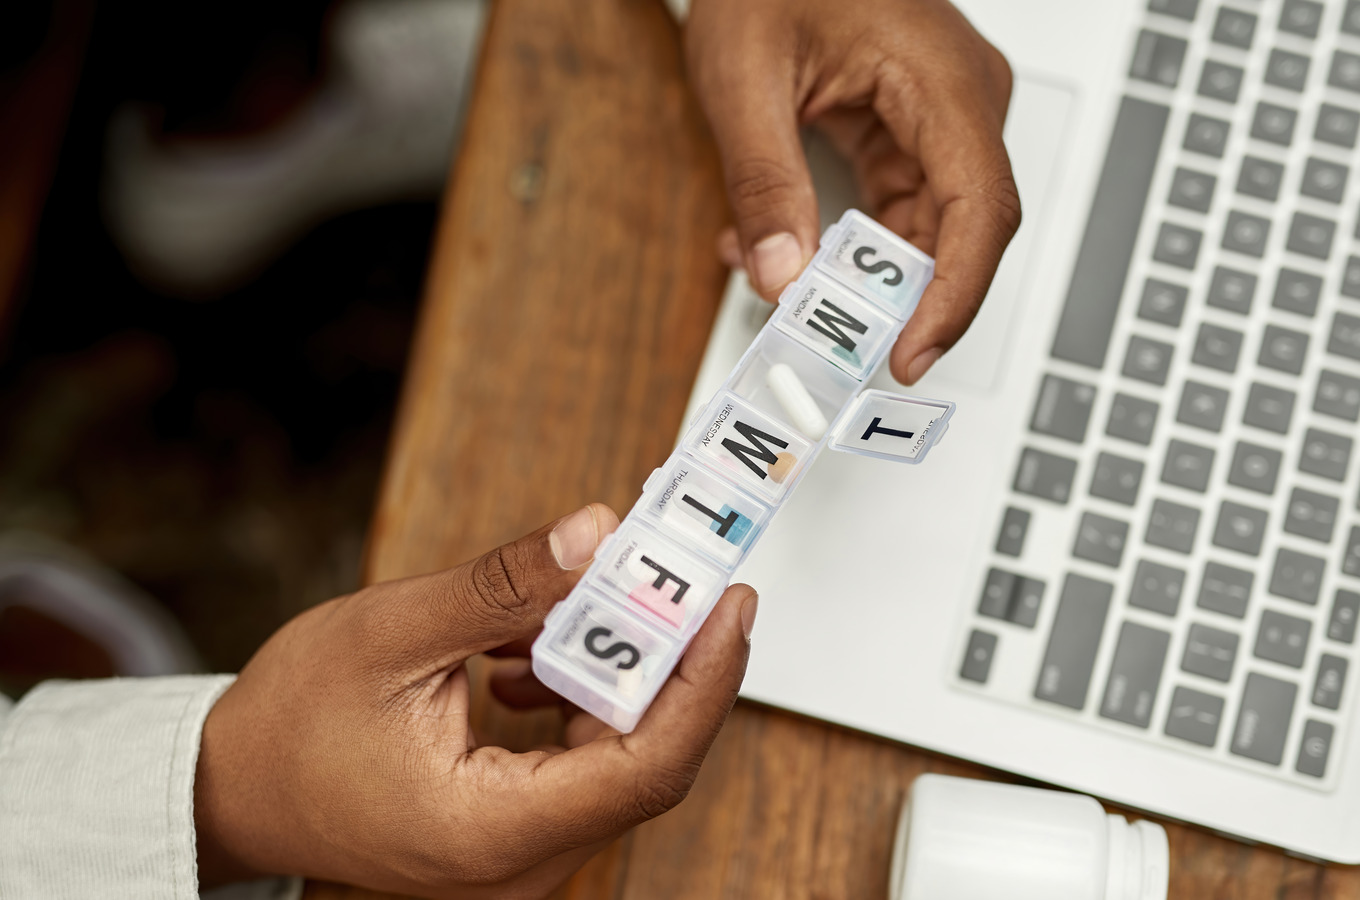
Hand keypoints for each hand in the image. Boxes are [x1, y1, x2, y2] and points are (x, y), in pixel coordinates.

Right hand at [194, 503, 757, 897]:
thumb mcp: (390, 635)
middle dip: (671, 660)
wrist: (228, 793)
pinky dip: (578, 694)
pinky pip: (582, 760)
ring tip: (583, 598)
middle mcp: (521, 861)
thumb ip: (501, 587)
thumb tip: (597, 535)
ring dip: (617, 670)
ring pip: (618, 756)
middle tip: (681, 575)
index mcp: (493, 831)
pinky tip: (528, 650)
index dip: (704, 680)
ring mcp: (521, 854)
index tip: (730, 603)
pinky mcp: (514, 829)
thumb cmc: (288, 729)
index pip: (647, 764)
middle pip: (647, 760)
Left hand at [686, 0, 1021, 384]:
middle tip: (829, 336)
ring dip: (856, 272)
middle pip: (959, 232)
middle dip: (893, 297)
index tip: (911, 352)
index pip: (981, 210)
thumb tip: (782, 274)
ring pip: (924, 231)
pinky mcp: (912, 132)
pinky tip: (786, 243)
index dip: (954, 297)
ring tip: (782, 278)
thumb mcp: (745, 77)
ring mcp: (942, 119)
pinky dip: (844, 241)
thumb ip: (763, 183)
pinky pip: (896, 209)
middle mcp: (963, 101)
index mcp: (945, 79)